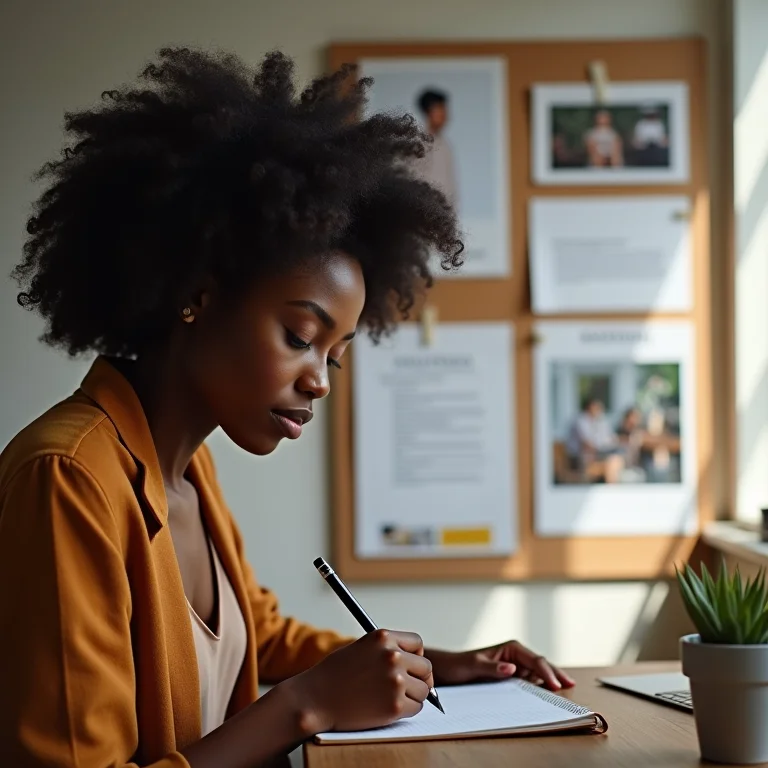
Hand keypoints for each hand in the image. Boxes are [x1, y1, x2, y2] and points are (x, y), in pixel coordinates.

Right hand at [288, 629, 433, 733]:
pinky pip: (416, 708)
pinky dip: (406, 710)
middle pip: (425, 667)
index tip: (411, 666)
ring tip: (390, 698)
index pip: (417, 643)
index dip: (416, 656)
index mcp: (383, 637)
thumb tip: (416, 664)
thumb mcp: (362, 648)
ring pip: (423, 690)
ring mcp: (395, 681)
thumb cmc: (334, 676)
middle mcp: (392, 656)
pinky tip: (386, 708)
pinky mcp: (395, 706)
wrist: (314, 699)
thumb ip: (387, 651)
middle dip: (419, 678)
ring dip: (412, 696)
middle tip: (407, 687)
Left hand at [427, 640, 574, 690]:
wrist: (448, 672)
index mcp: (511, 648)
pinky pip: (530, 685)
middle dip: (556, 674)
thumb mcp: (473, 666)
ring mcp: (516, 669)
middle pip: (541, 666)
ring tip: (565, 691)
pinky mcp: (513, 680)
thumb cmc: (459, 665)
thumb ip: (492, 667)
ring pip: (538, 676)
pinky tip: (548, 696)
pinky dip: (540, 690)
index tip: (556, 684)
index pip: (535, 660)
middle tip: (570, 685)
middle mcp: (516, 657)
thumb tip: (512, 668)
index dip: (547, 671)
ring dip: (550, 682)